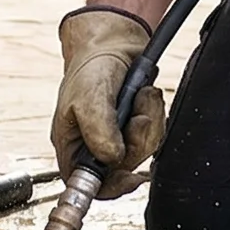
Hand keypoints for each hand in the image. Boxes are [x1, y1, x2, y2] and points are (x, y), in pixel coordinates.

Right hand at [51, 7, 164, 199]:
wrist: (113, 41)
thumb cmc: (90, 68)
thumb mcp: (89, 97)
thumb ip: (99, 129)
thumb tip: (113, 158)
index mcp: (73, 146)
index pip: (87, 184)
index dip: (110, 187)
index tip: (130, 178)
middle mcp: (94, 146)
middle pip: (123, 168)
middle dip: (137, 141)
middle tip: (137, 117)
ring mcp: (117, 137)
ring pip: (143, 151)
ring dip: (149, 123)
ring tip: (141, 97)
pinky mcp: (136, 127)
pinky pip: (155, 135)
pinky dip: (156, 114)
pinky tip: (146, 97)